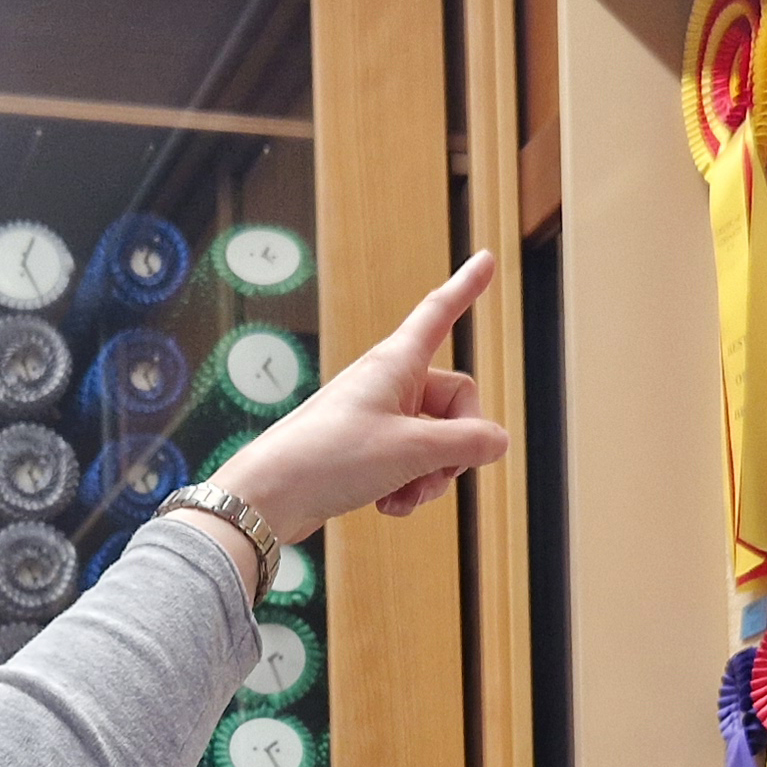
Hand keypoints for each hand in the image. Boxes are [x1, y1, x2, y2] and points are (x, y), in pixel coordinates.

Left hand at [208, 251, 508, 540]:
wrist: (269, 498)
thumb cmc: (329, 459)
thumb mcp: (413, 450)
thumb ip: (467, 443)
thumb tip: (497, 442)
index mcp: (397, 362)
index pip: (440, 313)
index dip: (466, 288)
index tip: (485, 259)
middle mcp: (388, 383)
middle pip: (454, 403)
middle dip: (457, 445)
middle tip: (440, 473)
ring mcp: (376, 418)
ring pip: (434, 441)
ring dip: (432, 475)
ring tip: (407, 495)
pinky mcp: (363, 451)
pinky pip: (409, 464)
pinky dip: (408, 487)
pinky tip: (390, 506)